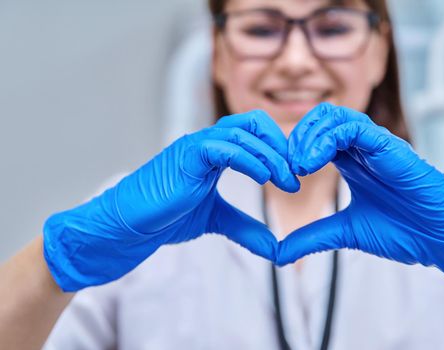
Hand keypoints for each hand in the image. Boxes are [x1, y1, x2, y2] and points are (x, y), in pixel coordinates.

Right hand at [44, 110, 298, 291]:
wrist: (130, 225)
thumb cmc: (166, 216)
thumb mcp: (217, 220)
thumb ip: (246, 227)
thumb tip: (276, 247)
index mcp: (215, 152)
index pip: (255, 133)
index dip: (279, 150)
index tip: (294, 177)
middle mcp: (207, 142)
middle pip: (254, 124)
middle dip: (281, 147)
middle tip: (296, 177)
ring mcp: (196, 146)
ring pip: (244, 133)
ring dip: (272, 156)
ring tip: (287, 182)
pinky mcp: (187, 155)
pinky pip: (226, 148)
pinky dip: (250, 160)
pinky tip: (266, 178)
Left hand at [277, 103, 443, 299]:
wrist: (443, 239)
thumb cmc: (405, 231)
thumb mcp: (346, 232)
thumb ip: (312, 237)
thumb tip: (279, 253)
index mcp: (352, 161)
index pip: (314, 137)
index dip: (292, 150)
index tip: (280, 176)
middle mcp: (362, 147)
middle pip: (320, 119)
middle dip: (296, 139)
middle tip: (286, 168)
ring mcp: (376, 144)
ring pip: (333, 116)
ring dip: (307, 137)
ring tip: (298, 166)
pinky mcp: (389, 146)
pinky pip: (353, 127)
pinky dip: (326, 139)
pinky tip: (311, 163)